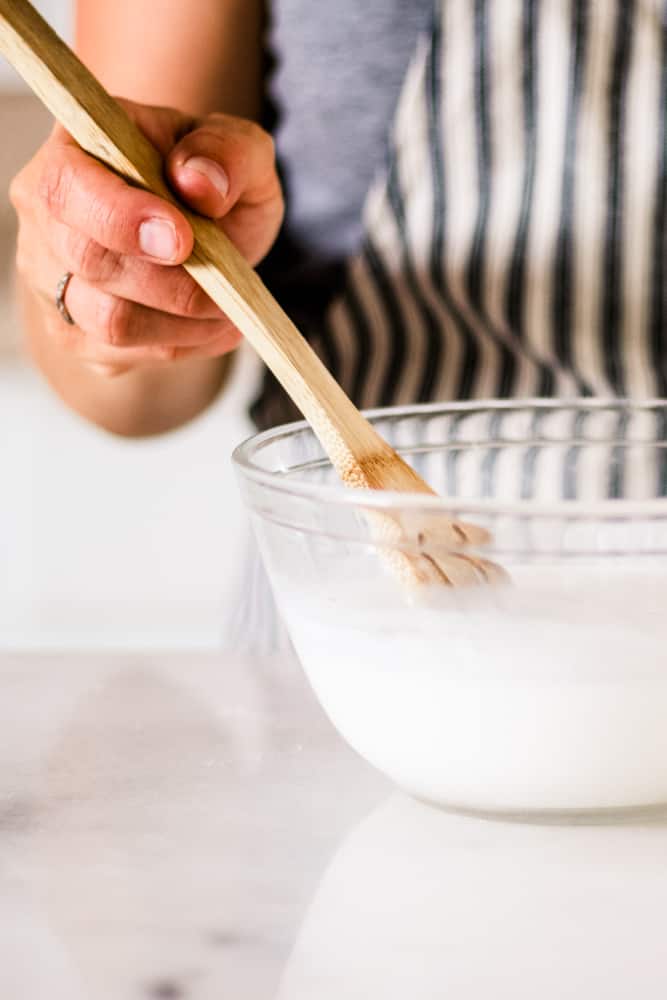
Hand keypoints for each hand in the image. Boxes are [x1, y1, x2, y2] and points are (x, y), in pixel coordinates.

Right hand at [10, 99, 283, 376]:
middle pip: (89, 263)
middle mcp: (46, 217)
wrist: (205, 225)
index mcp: (73, 149)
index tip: (183, 241)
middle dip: (171, 282)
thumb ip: (226, 152)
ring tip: (229, 305)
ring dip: (184, 321)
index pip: (66, 187)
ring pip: (109, 322)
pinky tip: (211, 323)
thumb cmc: (211, 179)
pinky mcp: (75, 333)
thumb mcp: (239, 148)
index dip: (120, 218)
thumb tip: (200, 182)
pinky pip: (126, 355)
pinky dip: (183, 345)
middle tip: (228, 282)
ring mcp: (52, 280)